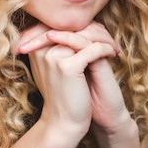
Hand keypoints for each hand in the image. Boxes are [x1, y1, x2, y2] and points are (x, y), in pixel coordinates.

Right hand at [17, 22, 119, 144]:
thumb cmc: (62, 95)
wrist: (63, 122)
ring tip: (113, 46)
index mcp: (35, 47)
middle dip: (94, 29)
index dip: (82, 25)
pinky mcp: (67, 67)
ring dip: (103, 39)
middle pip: (73, 27)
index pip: (60, 24)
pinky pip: (93, 49)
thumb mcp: (55, 67)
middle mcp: (41, 49)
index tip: (98, 32)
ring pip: (84, 35)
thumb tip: (73, 27)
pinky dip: (106, 50)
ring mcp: (53, 56)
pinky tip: (113, 54)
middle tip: (108, 37)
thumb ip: (57, 46)